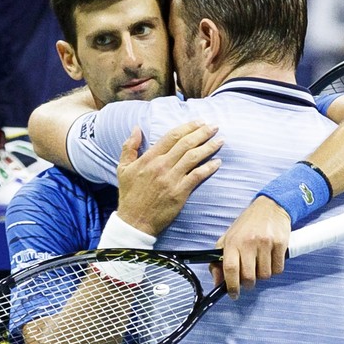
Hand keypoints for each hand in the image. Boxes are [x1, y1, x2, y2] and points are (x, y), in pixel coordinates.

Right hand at [116, 121, 221, 235]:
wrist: (134, 221)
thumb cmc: (129, 195)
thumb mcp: (123, 168)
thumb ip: (129, 147)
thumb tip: (136, 128)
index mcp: (149, 158)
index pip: (171, 137)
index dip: (187, 127)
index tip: (199, 122)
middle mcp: (161, 166)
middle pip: (185, 144)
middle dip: (202, 133)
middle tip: (214, 126)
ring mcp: (171, 179)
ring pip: (193, 157)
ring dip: (209, 147)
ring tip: (220, 140)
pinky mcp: (179, 193)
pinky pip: (197, 176)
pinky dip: (208, 168)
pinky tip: (218, 162)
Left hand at [210, 196, 290, 299]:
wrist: (270, 206)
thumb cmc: (247, 224)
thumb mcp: (229, 238)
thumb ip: (219, 260)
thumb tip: (217, 282)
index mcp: (233, 241)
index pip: (229, 269)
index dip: (231, 286)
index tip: (233, 294)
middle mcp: (249, 242)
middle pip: (249, 277)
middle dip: (249, 283)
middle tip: (249, 278)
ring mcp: (266, 243)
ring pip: (265, 275)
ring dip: (262, 275)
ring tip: (260, 263)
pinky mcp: (280, 244)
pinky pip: (278, 269)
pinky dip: (274, 269)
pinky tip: (270, 259)